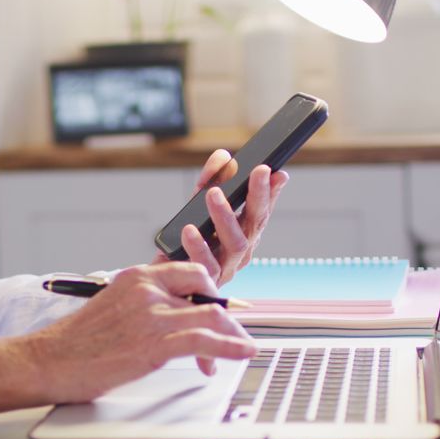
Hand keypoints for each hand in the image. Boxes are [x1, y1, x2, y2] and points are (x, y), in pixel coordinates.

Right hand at [0, 263, 255, 413]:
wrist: (48, 361)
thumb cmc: (75, 343)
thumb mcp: (112, 308)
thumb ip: (142, 305)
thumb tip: (171, 317)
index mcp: (136, 277)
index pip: (190, 271)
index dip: (212, 290)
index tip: (220, 306)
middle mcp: (146, 290)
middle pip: (207, 293)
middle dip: (227, 315)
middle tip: (234, 332)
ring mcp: (151, 315)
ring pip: (213, 316)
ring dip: (234, 334)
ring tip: (243, 347)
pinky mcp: (154, 343)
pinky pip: (206, 341)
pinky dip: (231, 348)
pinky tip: (242, 353)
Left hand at [153, 149, 289, 285]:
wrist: (163, 278)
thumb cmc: (185, 240)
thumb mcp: (197, 204)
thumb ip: (211, 180)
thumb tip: (223, 157)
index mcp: (245, 233)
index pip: (262, 209)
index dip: (272, 191)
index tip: (276, 171)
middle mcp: (241, 251)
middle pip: (256, 223)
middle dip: (259, 195)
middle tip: (258, 171)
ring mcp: (226, 267)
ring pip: (235, 244)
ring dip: (226, 216)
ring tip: (214, 193)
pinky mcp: (205, 281)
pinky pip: (205, 264)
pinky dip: (199, 245)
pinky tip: (190, 229)